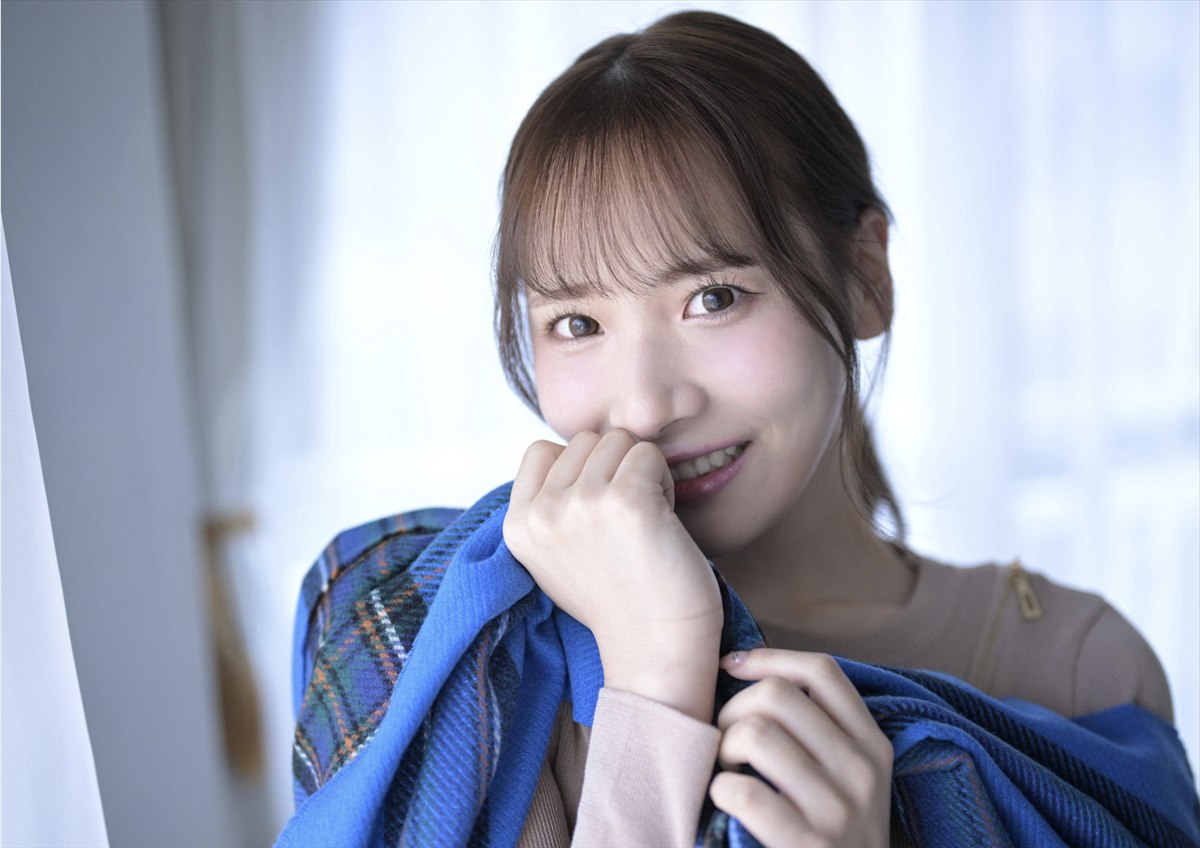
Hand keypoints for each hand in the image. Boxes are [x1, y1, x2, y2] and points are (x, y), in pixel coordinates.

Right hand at [503, 430, 722, 718]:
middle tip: (627, 520)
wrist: (655, 649)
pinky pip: (649, 453)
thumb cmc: (618, 600)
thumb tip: (567, 451)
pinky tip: (663, 521)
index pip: (541, 450)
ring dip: (640, 471)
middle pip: (585, 440)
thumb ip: (549, 506)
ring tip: (644, 521)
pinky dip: (665, 480)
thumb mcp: (555, 555)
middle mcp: (542, 512)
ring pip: (618, 440)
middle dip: (613, 467)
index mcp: (517, 525)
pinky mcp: (625, 499)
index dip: (579, 469)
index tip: (597, 512)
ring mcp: (581, 503)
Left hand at [710, 649, 891, 846]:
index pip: (821, 672)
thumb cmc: (833, 835)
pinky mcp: (808, 846)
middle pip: (777, 696)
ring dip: (723, 748)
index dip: (768, 658)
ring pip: (755, 734)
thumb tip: (744, 666)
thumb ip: (816, 731)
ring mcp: (838, 811)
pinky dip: (720, 790)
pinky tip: (726, 801)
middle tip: (726, 740)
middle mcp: (862, 771)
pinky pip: (743, 791)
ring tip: (726, 770)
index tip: (732, 667)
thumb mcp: (849, 780)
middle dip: (734, 710)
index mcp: (873, 746)